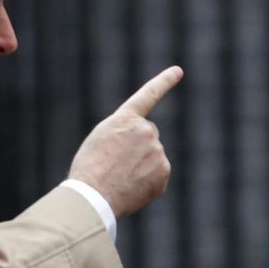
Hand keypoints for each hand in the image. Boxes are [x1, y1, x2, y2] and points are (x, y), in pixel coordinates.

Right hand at [69, 66, 181, 217]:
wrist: (93, 195)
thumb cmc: (90, 169)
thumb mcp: (101, 140)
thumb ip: (124, 134)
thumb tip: (144, 150)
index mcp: (124, 119)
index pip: (148, 95)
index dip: (163, 82)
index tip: (178, 71)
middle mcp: (145, 130)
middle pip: (147, 135)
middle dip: (138, 146)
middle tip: (117, 163)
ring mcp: (157, 150)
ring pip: (153, 156)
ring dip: (141, 165)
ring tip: (121, 177)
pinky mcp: (164, 170)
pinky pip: (157, 174)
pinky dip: (148, 181)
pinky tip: (132, 187)